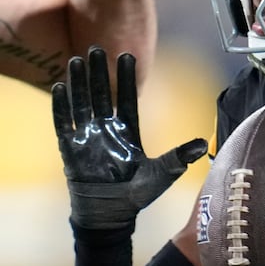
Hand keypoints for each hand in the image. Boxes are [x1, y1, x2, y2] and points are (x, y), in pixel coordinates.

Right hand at [52, 46, 206, 230]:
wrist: (109, 217)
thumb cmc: (135, 196)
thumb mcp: (160, 175)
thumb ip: (178, 157)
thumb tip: (204, 144)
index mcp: (127, 133)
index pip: (126, 99)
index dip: (125, 78)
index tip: (126, 55)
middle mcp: (106, 131)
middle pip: (101, 95)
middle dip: (98, 73)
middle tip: (96, 48)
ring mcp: (87, 139)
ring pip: (82, 104)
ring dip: (78, 83)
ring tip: (77, 60)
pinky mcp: (70, 150)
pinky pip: (64, 125)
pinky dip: (61, 108)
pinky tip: (60, 87)